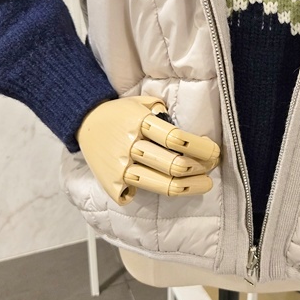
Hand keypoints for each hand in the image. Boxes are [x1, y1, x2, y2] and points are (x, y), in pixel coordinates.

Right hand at [76, 96, 220, 204]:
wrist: (84, 120)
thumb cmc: (122, 113)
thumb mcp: (143, 103)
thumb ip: (164, 113)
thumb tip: (191, 134)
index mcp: (140, 122)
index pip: (176, 139)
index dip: (200, 148)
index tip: (215, 152)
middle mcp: (130, 145)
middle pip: (173, 165)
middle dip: (199, 168)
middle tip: (212, 167)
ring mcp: (119, 167)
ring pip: (160, 185)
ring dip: (187, 186)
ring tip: (204, 184)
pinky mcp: (110, 182)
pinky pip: (133, 195)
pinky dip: (147, 193)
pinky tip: (163, 188)